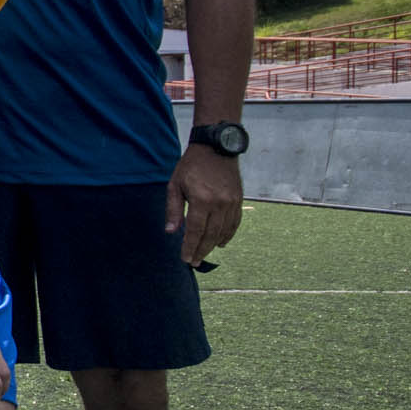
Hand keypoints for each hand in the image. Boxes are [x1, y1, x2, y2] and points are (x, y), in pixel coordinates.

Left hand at [167, 143, 242, 266]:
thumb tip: (171, 231)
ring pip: (223, 231)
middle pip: (211, 235)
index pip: (196, 231)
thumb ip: (174, 210)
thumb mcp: (175, 185)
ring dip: (213, 245)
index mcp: (202, 200)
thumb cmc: (191, 166)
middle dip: (201, 251)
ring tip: (203, 254)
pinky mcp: (239, 199)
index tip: (185, 259)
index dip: (190, 247)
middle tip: (193, 262)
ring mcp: (232, 202)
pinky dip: (228, 235)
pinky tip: (220, 242)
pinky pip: (234, 222)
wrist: (216, 147)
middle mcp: (220, 204)